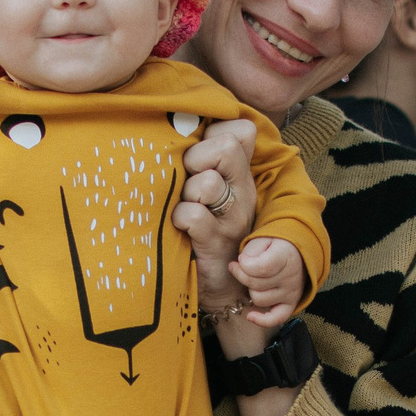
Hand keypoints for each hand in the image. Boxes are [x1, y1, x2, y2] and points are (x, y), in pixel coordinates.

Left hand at [171, 119, 259, 314]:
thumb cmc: (206, 230)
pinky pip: (193, 216)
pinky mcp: (215, 244)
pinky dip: (179, 218)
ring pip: (208, 182)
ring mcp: (231, 219)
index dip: (213, 133)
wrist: (223, 288)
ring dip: (186, 191)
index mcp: (241, 176)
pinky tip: (177, 226)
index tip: (197, 151)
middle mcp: (242, 193)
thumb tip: (173, 127)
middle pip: (226, 147)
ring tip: (182, 205)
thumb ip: (201, 162)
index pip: (241, 131)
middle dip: (197, 156)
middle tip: (186, 177)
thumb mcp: (212, 193)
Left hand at [232, 237, 303, 328]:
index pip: (260, 268)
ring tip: (253, 280)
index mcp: (285, 256)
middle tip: (241, 268)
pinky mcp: (291, 305)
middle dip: (242, 276)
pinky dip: (262, 320)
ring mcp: (292, 292)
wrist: (296, 252)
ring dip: (250, 290)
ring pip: (259, 300)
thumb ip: (250, 251)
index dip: (243, 265)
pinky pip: (276, 319)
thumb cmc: (273, 246)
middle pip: (256, 285)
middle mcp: (291, 277)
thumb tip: (241, 265)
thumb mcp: (261, 239)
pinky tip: (250, 316)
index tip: (239, 260)